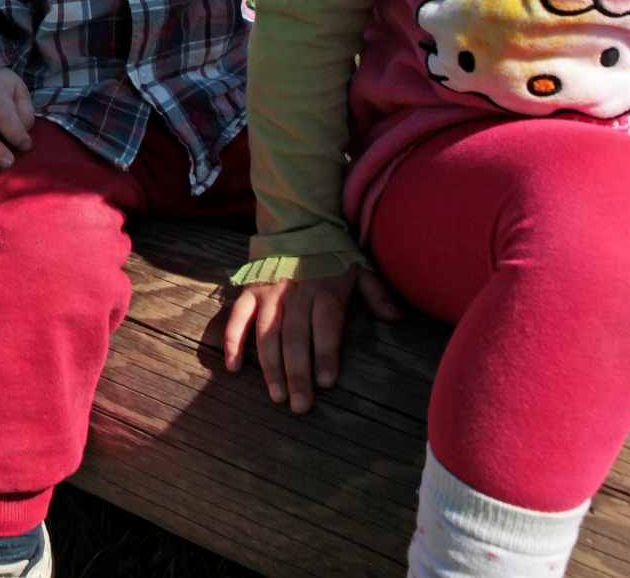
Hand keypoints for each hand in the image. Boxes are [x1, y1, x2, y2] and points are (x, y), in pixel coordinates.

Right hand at [220, 265, 401, 413]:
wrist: (297, 224)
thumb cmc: (332, 255)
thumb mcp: (361, 268)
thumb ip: (377, 293)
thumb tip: (396, 318)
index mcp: (325, 292)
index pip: (325, 328)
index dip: (325, 354)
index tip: (325, 382)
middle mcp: (295, 295)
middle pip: (295, 338)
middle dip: (297, 373)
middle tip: (300, 405)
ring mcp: (269, 293)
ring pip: (267, 333)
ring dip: (270, 365)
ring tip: (277, 395)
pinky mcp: (250, 291)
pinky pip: (238, 317)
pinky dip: (233, 340)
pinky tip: (233, 366)